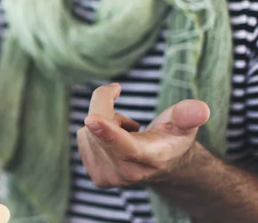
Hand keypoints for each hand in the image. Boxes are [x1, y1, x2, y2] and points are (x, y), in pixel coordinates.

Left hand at [76, 83, 210, 187]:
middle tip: (130, 118)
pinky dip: (95, 132)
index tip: (91, 120)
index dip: (107, 131)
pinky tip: (114, 141)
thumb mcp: (184, 124)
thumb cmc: (172, 138)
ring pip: (88, 130)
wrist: (164, 166)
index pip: (125, 146)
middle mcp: (127, 173)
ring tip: (127, 133)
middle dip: (107, 107)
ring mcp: (108, 177)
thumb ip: (188, 115)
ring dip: (103, 122)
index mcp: (150, 158)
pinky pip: (83, 137)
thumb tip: (200, 109)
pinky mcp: (95, 176)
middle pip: (98, 126)